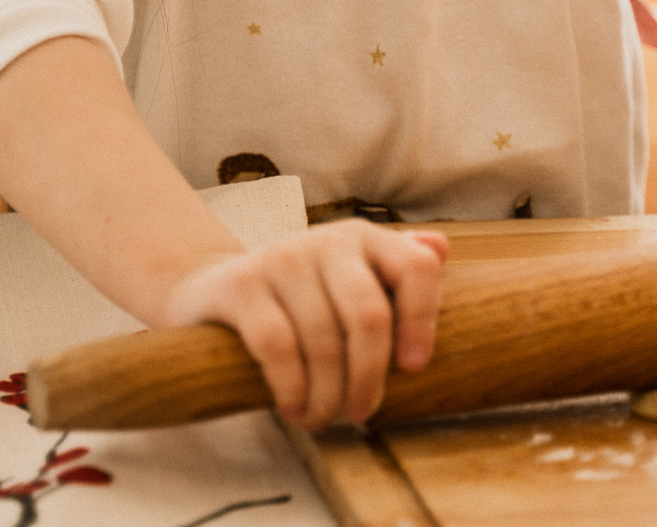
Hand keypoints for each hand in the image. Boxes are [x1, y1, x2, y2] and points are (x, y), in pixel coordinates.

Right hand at [160, 221, 449, 429]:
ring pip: (322, 340)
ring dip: (326, 395)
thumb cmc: (301, 297)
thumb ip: (395, 268)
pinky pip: (277, 346)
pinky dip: (291, 388)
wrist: (215, 289)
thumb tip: (441, 248)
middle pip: (368, 315)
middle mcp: (326, 240)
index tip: (414, 368)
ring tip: (322, 419)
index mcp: (364, 238)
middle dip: (369, 376)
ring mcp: (281, 258)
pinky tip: (293, 408)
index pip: (416, 268)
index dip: (423, 320)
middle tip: (361, 412)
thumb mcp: (349, 277)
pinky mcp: (241, 284)